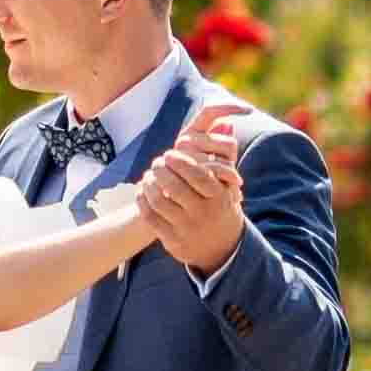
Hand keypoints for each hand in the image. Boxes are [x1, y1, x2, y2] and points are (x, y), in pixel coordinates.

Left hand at [136, 103, 247, 275]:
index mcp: (218, 198)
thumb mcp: (228, 185)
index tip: (170, 152)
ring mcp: (186, 229)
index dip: (180, 159)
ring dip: (149, 183)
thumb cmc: (221, 206)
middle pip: (173, 186)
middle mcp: (203, 214)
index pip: (196, 173)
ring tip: (149, 175)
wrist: (221, 248)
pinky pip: (149, 216)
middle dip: (161, 169)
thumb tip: (226, 122)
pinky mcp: (171, 241)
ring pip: (158, 200)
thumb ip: (223, 153)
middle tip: (157, 161)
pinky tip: (143, 191)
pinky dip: (142, 200)